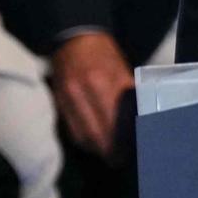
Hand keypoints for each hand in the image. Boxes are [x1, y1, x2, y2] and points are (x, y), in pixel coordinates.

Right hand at [47, 31, 135, 159]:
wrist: (74, 38)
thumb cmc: (104, 53)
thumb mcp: (122, 69)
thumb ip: (128, 95)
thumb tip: (139, 121)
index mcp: (104, 81)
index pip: (115, 121)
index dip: (123, 141)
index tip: (131, 151)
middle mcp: (84, 92)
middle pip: (97, 134)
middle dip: (110, 152)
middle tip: (119, 159)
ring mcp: (68, 98)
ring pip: (82, 136)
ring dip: (96, 149)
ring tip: (107, 154)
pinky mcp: (58, 103)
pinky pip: (70, 130)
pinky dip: (82, 140)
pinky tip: (92, 143)